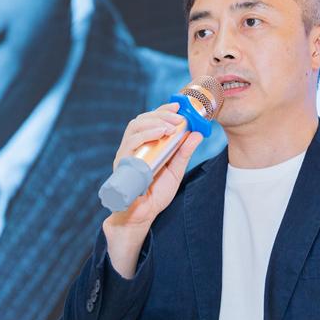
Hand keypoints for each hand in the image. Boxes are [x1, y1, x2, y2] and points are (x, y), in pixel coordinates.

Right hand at [104, 103, 203, 277]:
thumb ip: (184, 152)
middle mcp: (133, 147)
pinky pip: (130, 144)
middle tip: (178, 117)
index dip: (163, 110)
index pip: (150, 120)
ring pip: (134, 128)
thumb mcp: (176, 170)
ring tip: (170, 126)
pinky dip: (145, 135)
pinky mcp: (122, 164)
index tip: (178, 105)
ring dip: (153, 122)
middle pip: (141, 120)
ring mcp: (126, 154)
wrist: (143, 214)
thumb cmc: (157, 193)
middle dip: (160, 114)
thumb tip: (198, 133)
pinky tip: (160, 133)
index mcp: (145, 145)